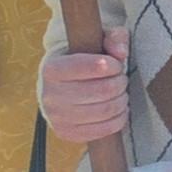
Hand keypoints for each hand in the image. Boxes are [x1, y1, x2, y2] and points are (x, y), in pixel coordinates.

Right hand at [40, 28, 129, 144]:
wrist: (64, 86)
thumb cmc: (86, 60)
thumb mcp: (99, 41)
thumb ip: (114, 38)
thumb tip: (121, 53)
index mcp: (53, 68)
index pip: (91, 67)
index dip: (112, 65)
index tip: (115, 64)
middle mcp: (50, 95)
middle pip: (105, 90)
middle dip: (121, 82)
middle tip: (120, 78)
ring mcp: (56, 117)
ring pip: (107, 110)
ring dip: (122, 100)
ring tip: (119, 92)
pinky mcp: (66, 133)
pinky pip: (104, 130)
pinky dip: (119, 118)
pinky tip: (118, 109)